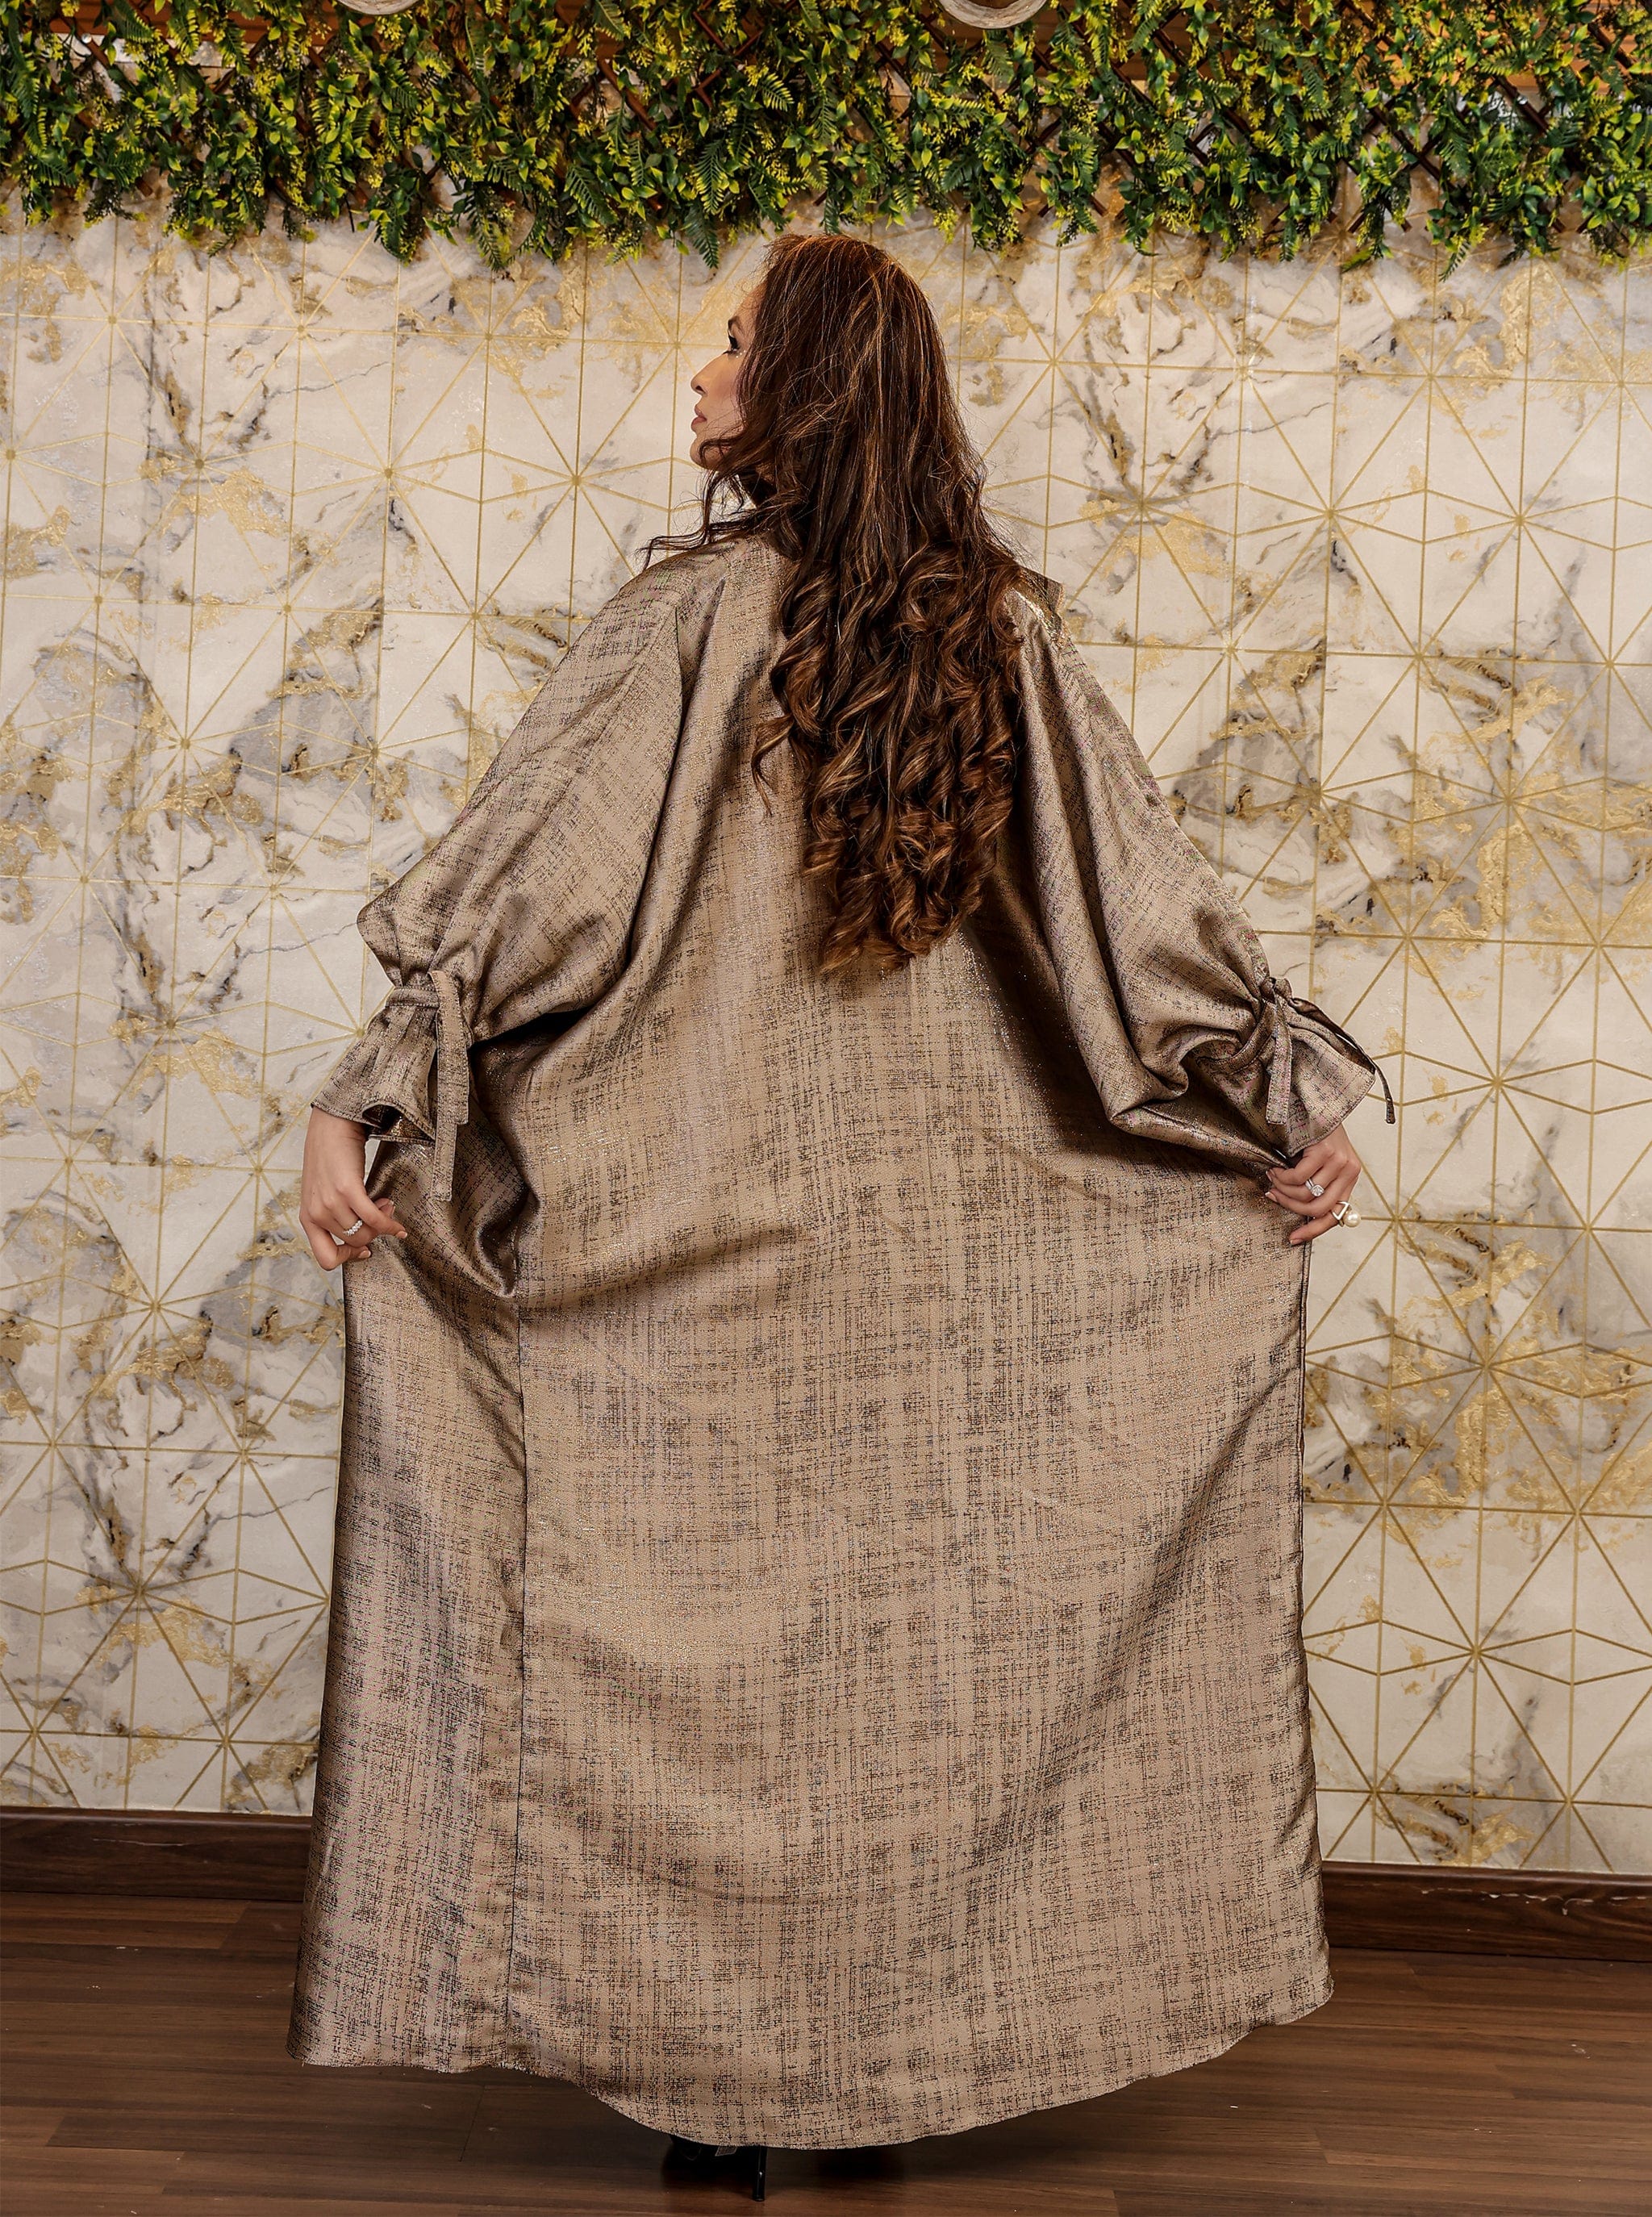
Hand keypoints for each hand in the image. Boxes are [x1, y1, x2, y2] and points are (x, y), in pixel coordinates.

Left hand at [299, 1108, 407, 1270]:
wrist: (330, 1126)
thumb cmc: (328, 1157)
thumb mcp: (321, 1193)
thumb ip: (333, 1214)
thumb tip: (363, 1234)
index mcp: (307, 1218)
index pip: (326, 1258)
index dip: (349, 1258)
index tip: (365, 1248)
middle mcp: (316, 1214)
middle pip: (354, 1243)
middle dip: (374, 1234)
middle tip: (382, 1216)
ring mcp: (330, 1203)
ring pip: (365, 1233)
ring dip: (383, 1223)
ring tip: (387, 1206)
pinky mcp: (346, 1189)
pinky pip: (373, 1217)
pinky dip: (389, 1222)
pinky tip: (395, 1215)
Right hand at [1263, 1123, 1362, 1244]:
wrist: (1315, 1101)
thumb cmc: (1315, 1133)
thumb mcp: (1323, 1162)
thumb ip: (1319, 1183)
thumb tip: (1299, 1209)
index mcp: (1350, 1178)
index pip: (1334, 1215)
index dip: (1313, 1230)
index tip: (1293, 1238)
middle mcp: (1349, 1172)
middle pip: (1318, 1208)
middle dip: (1291, 1206)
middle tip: (1274, 1196)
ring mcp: (1338, 1162)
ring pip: (1305, 1194)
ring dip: (1283, 1189)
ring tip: (1273, 1179)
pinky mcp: (1324, 1152)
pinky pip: (1298, 1177)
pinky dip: (1281, 1177)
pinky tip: (1275, 1169)